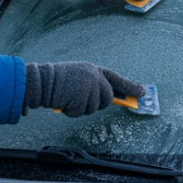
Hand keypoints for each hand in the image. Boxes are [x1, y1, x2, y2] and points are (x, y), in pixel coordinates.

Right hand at [24, 62, 146, 117]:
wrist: (40, 81)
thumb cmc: (56, 81)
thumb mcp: (79, 77)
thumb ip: (94, 84)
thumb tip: (111, 97)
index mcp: (93, 69)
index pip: (116, 78)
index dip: (130, 86)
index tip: (142, 92)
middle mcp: (93, 76)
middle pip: (106, 98)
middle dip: (95, 103)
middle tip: (78, 98)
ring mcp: (88, 86)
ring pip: (94, 108)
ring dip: (80, 108)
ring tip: (68, 97)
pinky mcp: (80, 96)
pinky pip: (81, 112)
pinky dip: (71, 112)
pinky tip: (63, 101)